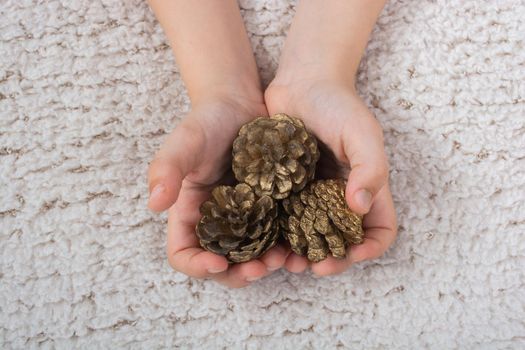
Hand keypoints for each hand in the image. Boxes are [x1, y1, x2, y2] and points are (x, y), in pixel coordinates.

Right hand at [148, 95, 289, 287]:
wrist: (240, 104)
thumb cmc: (208, 121)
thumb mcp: (185, 140)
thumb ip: (166, 168)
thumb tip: (154, 205)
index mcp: (190, 213)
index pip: (183, 253)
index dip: (197, 266)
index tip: (218, 261)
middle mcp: (216, 222)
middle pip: (220, 265)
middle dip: (238, 273)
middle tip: (260, 268)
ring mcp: (245, 218)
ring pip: (251, 257)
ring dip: (264, 264)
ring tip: (282, 257)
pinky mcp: (270, 210)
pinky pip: (276, 237)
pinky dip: (285, 246)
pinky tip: (298, 243)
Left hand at [265, 79, 396, 275]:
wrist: (301, 81)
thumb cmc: (338, 104)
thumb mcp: (362, 133)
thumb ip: (370, 169)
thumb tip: (359, 207)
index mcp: (365, 188)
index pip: (379, 230)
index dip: (370, 247)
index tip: (350, 253)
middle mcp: (339, 197)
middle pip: (341, 241)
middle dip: (329, 258)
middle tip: (309, 266)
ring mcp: (311, 194)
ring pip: (309, 236)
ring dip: (300, 253)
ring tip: (284, 260)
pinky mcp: (284, 188)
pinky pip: (282, 218)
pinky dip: (276, 233)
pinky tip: (262, 238)